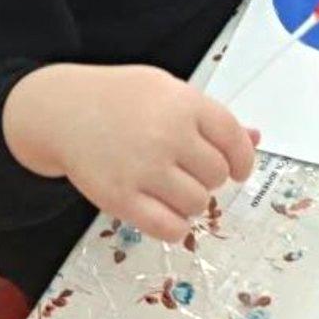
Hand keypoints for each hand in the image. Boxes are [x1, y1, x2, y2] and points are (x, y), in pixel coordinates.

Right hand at [3, 63, 253, 246]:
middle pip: (217, 175)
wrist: (64, 111)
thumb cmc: (121, 99)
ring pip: (197, 203)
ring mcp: (144, 169)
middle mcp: (168, 136)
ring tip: (173, 189)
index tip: (239, 169)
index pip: (234, 140)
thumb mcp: (169, 91)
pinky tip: (167, 213)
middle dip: (210, 177)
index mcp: (185, 104)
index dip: (243, 159)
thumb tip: (255, 139)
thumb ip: (211, 117)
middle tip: (189, 171)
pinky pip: (168, 227)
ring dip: (192, 201)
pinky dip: (176, 226)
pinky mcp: (121, 199)